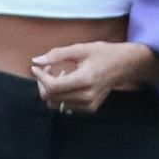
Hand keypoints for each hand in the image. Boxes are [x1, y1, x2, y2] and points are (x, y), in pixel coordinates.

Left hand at [31, 41, 150, 114]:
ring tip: (58, 73)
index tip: (36, 67)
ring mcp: (88, 105)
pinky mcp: (89, 108)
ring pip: (55, 103)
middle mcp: (87, 96)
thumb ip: (57, 54)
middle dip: (43, 82)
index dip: (40, 77)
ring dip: (50, 89)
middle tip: (48, 67)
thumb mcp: (80, 49)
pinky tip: (67, 81)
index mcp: (85, 80)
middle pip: (51, 97)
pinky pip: (64, 105)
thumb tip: (35, 61)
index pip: (53, 87)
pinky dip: (60, 94)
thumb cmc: (103, 54)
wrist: (124, 66)